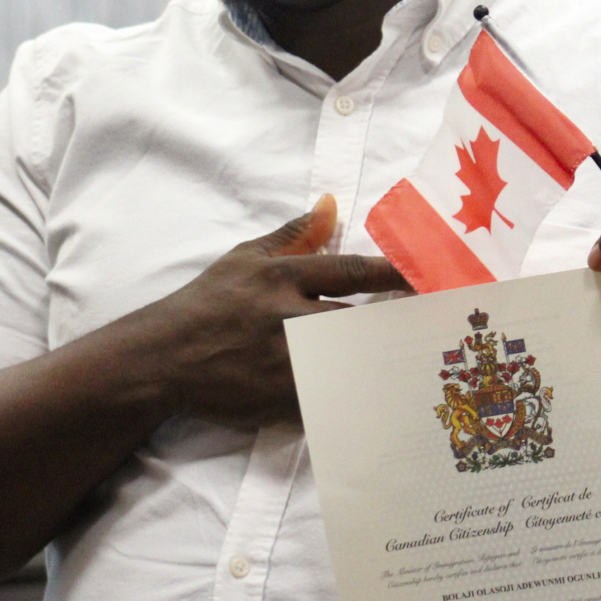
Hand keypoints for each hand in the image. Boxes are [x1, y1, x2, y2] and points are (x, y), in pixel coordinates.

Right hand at [144, 195, 406, 424]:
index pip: (351, 272)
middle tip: (437, 326)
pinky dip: (356, 395)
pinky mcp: (281, 397)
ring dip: (384, 361)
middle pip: (361, 321)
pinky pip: (330, 395)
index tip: (430, 276)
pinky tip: (384, 397)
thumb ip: (293, 233)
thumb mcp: (245, 257)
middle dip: (399, 323)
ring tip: (420, 362)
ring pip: (351, 362)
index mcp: (282, 277)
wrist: (164, 356)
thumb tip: (330, 202)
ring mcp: (286, 361)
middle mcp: (288, 317)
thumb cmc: (208, 302)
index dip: (395, 274)